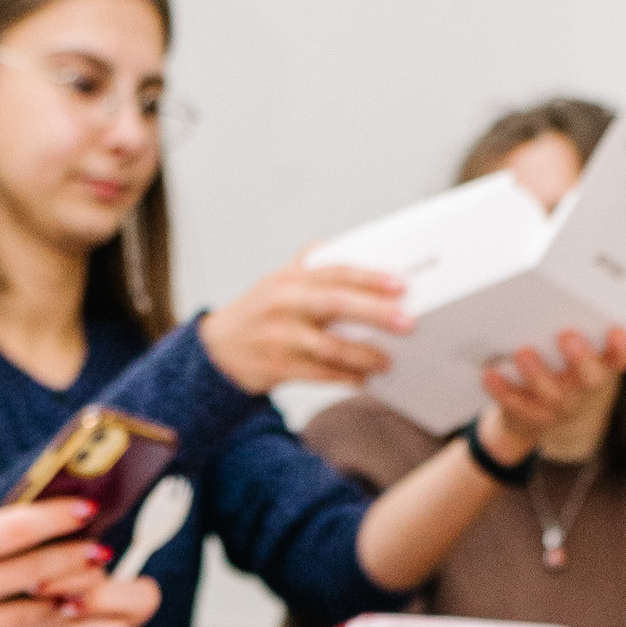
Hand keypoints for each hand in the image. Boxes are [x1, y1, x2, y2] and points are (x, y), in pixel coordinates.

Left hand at [0, 561, 160, 626]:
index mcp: (101, 596)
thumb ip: (44, 561)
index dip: (93, 567)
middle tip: (60, 606)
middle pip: (145, 597)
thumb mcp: (21, 589)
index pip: (129, 569)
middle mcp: (113, 625)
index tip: (43, 577)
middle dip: (99, 595)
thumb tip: (52, 528)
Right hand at [198, 258, 408, 395]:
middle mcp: (284, 304)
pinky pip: (320, 374)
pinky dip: (345, 378)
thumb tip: (347, 247)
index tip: (400, 284)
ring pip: (330, 346)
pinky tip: (363, 379)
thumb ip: (310, 267)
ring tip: (387, 361)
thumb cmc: (259, 313)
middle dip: (375, 313)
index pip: (335, 272)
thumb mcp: (279, 283)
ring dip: (363, 355)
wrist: (218, 351)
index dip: (369, 277)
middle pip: (336, 304)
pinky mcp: (278, 366)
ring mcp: (280, 337)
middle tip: (407, 322)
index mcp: (290, 279)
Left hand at [475, 326, 625, 464]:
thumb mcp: (577, 348)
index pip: (621, 359)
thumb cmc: (561, 366)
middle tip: (567, 335)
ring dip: (537, 374)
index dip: (622, 348)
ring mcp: (557, 407)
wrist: (536, 415)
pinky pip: (515, 405)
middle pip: (591, 380)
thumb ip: (581, 319)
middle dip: (580, 359)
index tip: (617, 331)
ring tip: (524, 352)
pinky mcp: (528, 415)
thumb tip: (574, 279)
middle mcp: (583, 390)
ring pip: (552, 395)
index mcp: (601, 368)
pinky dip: (502, 390)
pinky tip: (490, 373)